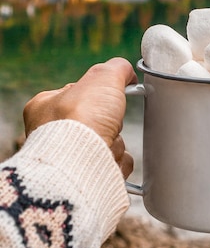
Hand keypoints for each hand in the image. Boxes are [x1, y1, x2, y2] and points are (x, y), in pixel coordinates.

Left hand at [23, 57, 137, 177]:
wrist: (79, 166)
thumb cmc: (81, 119)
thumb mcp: (102, 77)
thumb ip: (116, 68)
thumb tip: (126, 70)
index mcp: (45, 107)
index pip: (78, 93)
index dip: (98, 94)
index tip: (108, 96)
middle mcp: (52, 134)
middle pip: (99, 120)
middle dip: (111, 123)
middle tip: (107, 123)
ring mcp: (69, 159)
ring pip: (109, 143)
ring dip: (116, 144)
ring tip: (106, 145)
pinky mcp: (85, 179)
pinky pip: (113, 165)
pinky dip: (117, 163)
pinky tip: (109, 162)